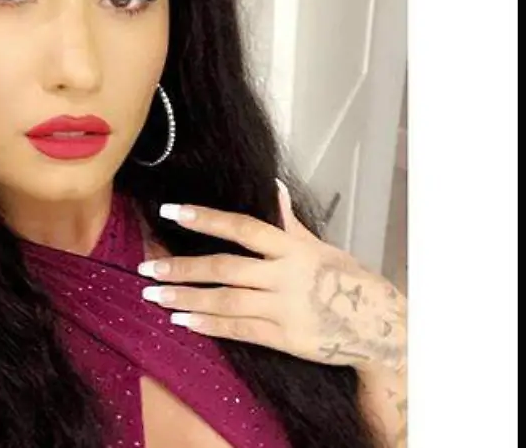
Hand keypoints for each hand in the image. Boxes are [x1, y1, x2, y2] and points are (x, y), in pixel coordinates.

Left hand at [137, 180, 406, 374]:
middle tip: (145, 267)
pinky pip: (240, 330)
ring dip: (186, 297)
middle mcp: (287, 276)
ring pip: (226, 301)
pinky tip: (182, 319)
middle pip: (226, 268)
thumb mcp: (322, 248)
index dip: (206, 218)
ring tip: (154, 294)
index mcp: (294, 248)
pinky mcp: (286, 338)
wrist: (380, 327)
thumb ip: (290, 223)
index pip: (243, 227)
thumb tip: (274, 187)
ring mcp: (286, 309)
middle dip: (182, 267)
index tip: (172, 211)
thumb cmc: (349, 282)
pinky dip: (209, 324)